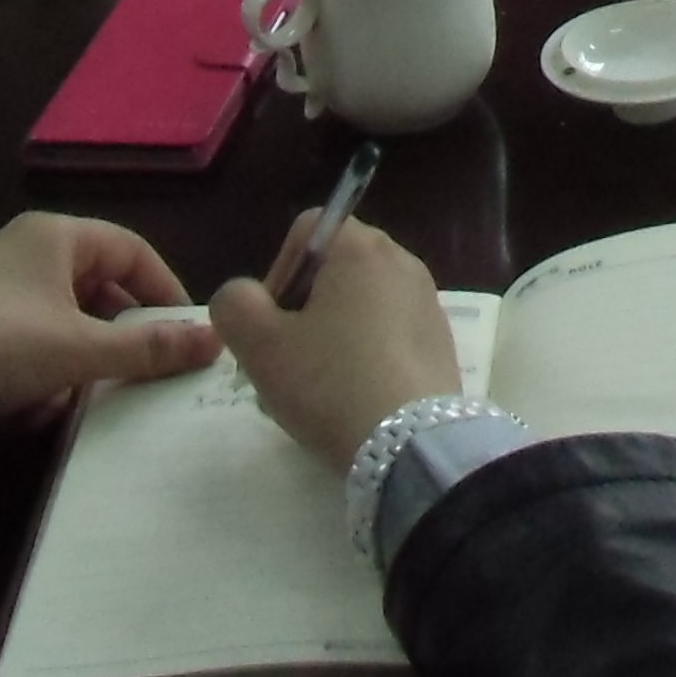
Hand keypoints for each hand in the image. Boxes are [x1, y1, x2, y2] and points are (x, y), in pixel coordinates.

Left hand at [0, 212, 220, 453]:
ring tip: (76, 398)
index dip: (165, 290)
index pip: (132, 250)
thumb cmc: (1, 349)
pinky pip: (35, 349)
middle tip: (145, 373)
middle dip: (116, 340)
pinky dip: (42, 379)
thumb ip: (150, 347)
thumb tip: (217, 340)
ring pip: (69, 327)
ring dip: (76, 367)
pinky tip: (32, 409)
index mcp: (53, 235)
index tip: (188, 335)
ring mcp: (1, 292)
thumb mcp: (83, 349)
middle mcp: (27, 253)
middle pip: (100, 292)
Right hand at [213, 215, 465, 468]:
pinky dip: (366, 356)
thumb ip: (234, 305)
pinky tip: (353, 400)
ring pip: (362, 307)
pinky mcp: (441, 344)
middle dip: (302, 310)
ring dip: (332, 337)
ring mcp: (428, 303)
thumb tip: (243, 297)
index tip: (271, 324)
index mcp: (362, 248)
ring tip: (316, 389)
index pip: (308, 231)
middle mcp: (403, 262)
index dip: (278, 272)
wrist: (410, 445)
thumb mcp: (260, 345)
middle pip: (336, 270)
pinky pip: (390, 336)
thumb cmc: (330, 383)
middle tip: (286, 361)